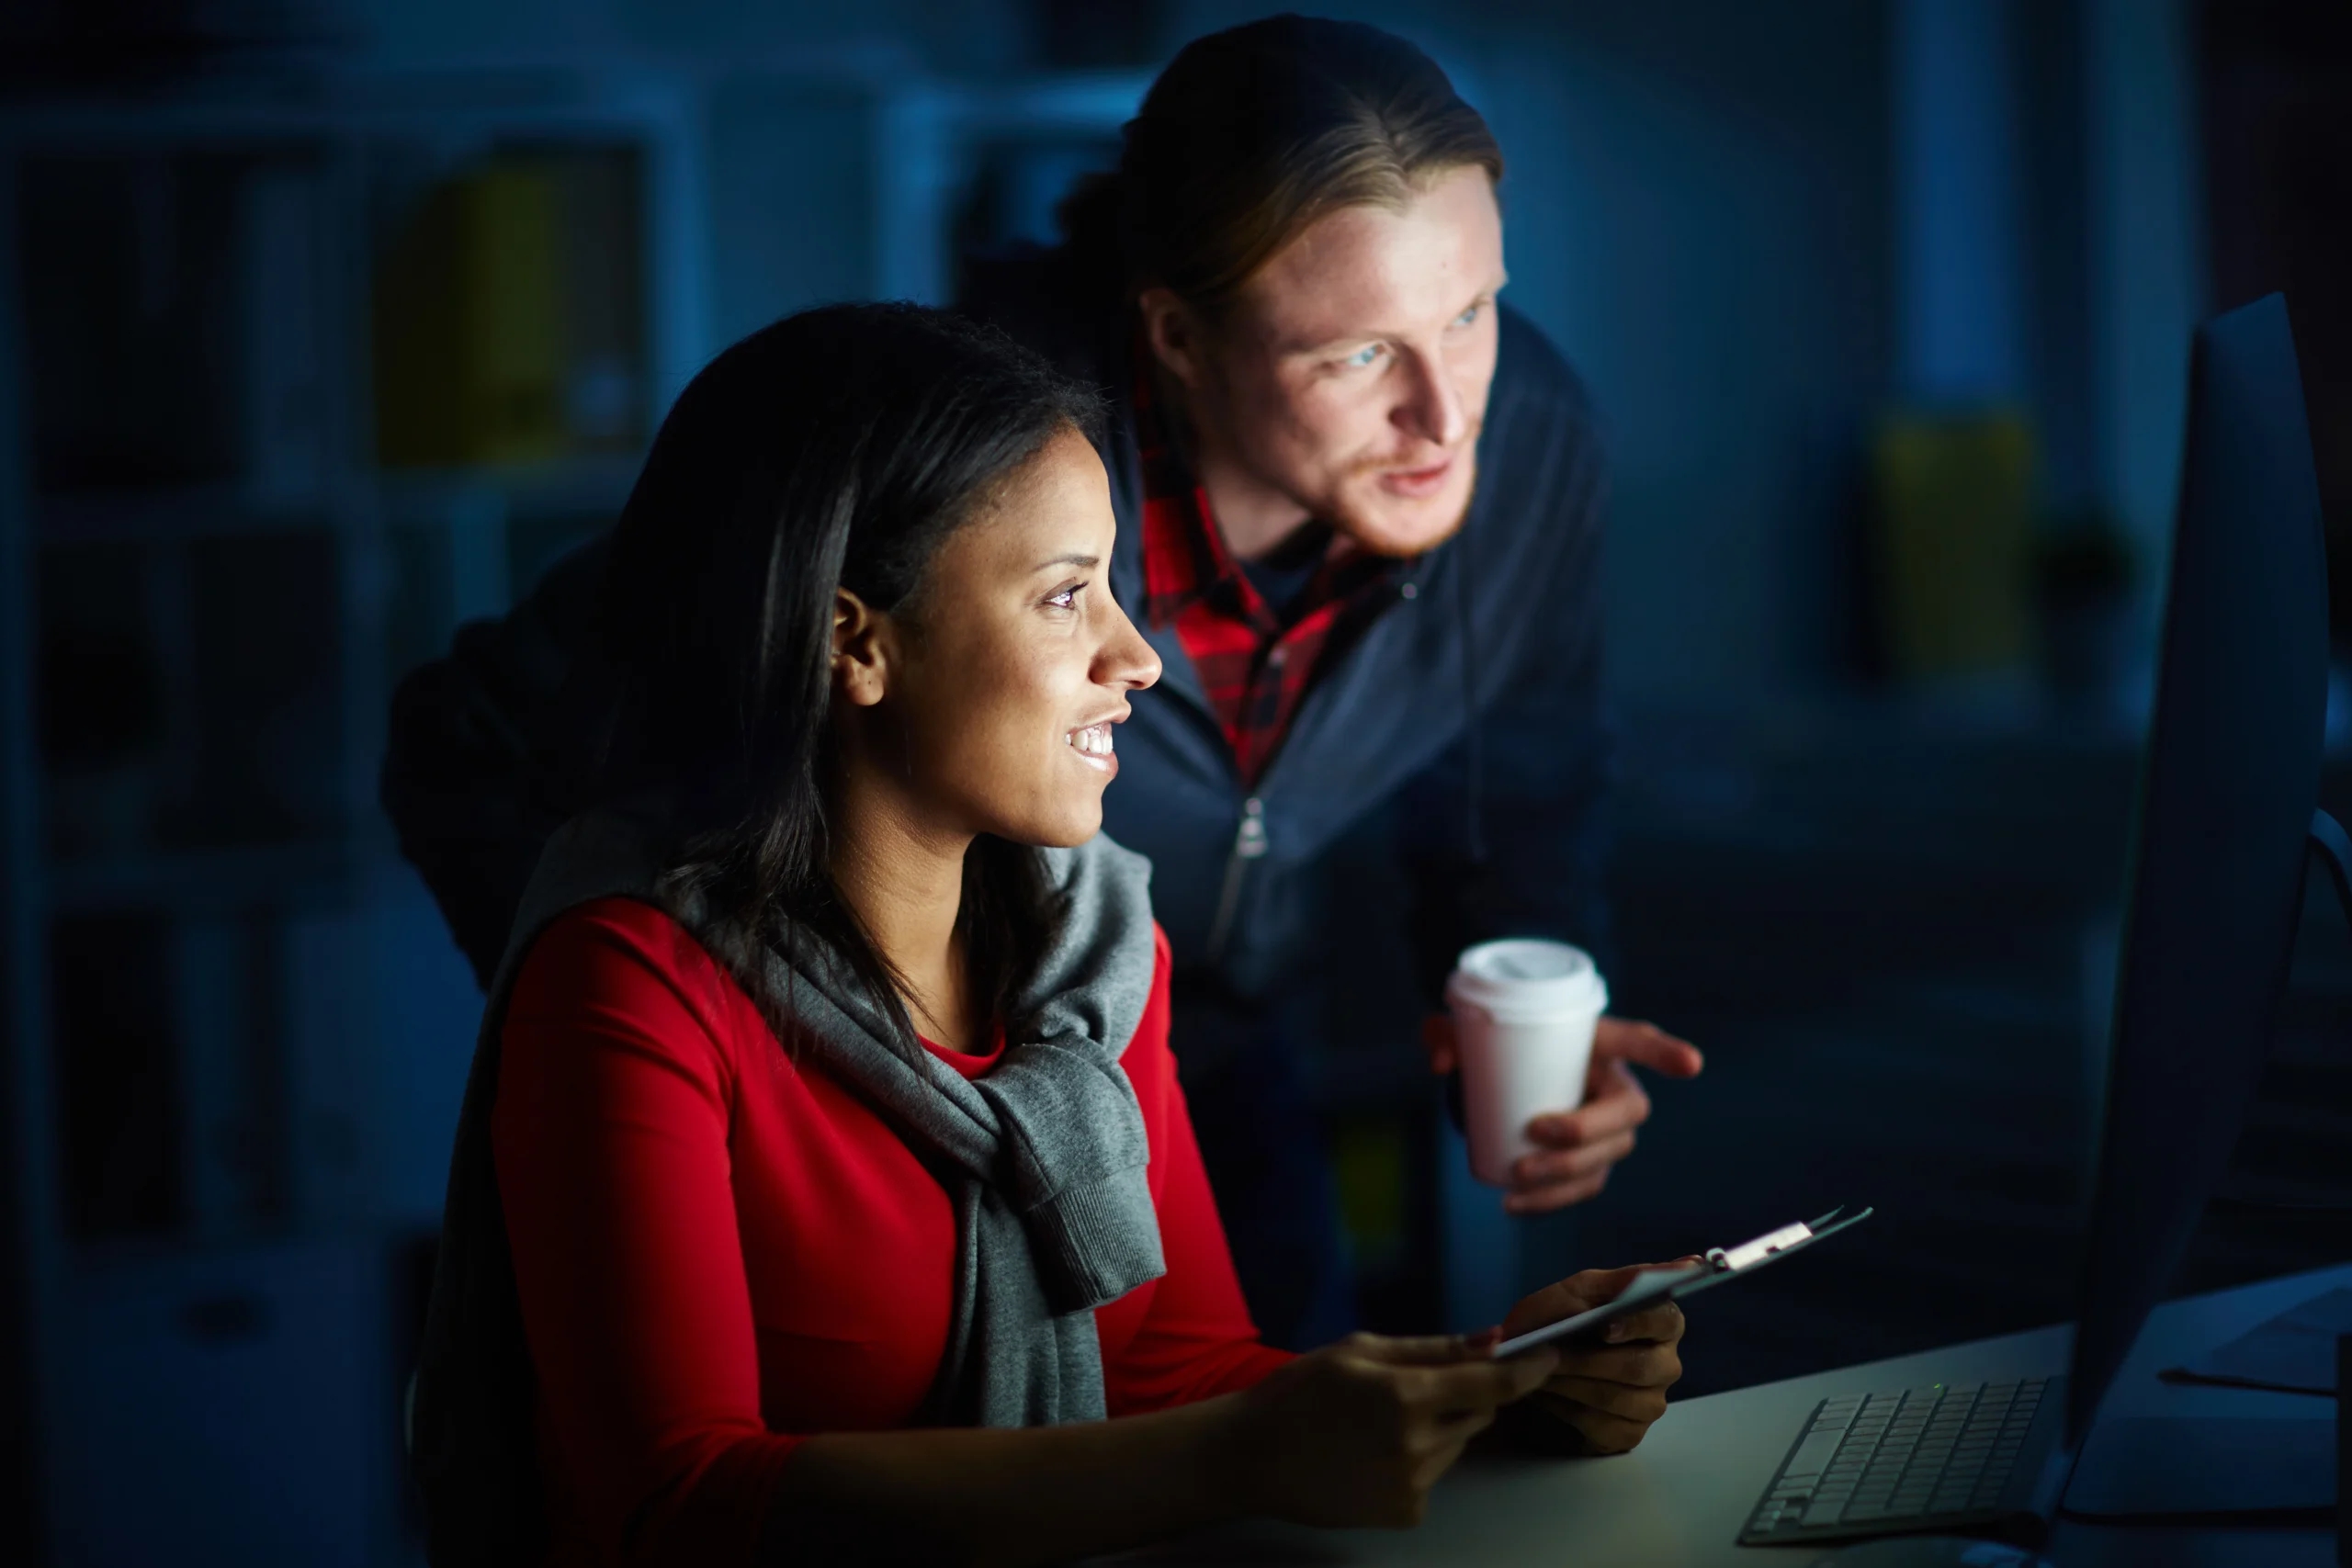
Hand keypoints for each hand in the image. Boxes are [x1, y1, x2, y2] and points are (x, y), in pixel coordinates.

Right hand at [1221, 1332, 1560, 1527]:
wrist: (1252, 1457)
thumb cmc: (1300, 1391)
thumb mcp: (1359, 1351)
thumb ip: (1430, 1348)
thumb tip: (1491, 1339)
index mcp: (1404, 1395)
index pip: (1492, 1383)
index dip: (1529, 1370)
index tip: (1550, 1356)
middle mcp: (1415, 1444)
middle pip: (1479, 1413)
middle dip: (1466, 1394)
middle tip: (1418, 1386)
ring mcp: (1412, 1484)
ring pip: (1456, 1444)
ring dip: (1439, 1428)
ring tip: (1381, 1423)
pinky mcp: (1405, 1512)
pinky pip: (1435, 1475)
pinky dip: (1419, 1460)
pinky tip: (1373, 1454)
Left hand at [1421, 1014, 1703, 1214]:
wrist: (1495, 1079)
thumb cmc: (1494, 1044)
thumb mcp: (1467, 1032)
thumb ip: (1448, 1033)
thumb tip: (1443, 1062)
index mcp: (1597, 1041)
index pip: (1638, 1042)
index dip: (1665, 1053)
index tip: (1691, 1065)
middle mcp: (1612, 1084)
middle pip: (1625, 1114)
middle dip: (1587, 1131)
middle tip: (1535, 1133)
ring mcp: (1605, 1128)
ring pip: (1607, 1159)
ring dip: (1567, 1174)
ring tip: (1517, 1180)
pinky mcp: (1587, 1162)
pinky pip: (1584, 1187)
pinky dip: (1552, 1201)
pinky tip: (1517, 1205)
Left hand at [1497, 1262, 1692, 1453]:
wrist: (1523, 1370)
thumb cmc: (1554, 1324)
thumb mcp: (1572, 1294)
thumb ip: (1615, 1282)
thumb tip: (1682, 1266)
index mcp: (1660, 1321)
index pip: (1666, 1319)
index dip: (1637, 1324)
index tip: (1604, 1328)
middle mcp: (1665, 1363)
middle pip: (1641, 1366)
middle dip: (1589, 1360)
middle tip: (1551, 1353)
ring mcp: (1650, 1402)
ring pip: (1619, 1398)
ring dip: (1572, 1384)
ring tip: (1541, 1372)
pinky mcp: (1629, 1434)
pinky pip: (1603, 1426)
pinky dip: (1567, 1409)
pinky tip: (1547, 1395)